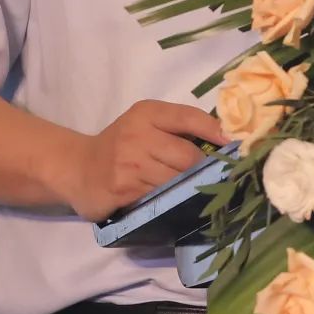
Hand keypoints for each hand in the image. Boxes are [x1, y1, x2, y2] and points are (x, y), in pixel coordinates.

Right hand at [61, 99, 225, 221]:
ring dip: (190, 187)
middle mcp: (138, 133)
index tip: (234, 144)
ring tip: (198, 191)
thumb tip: (222, 138)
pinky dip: (171, 199)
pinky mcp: (124, 189)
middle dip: (204, 169)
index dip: (214, 130)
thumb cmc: (121, 143)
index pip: (188, 117)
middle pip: (188, 155)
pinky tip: (174, 200)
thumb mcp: (145, 123)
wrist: (79, 167)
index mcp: (147, 112)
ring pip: (176, 179)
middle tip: (218, 177)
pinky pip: (160, 196)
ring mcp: (129, 163)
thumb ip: (176, 127)